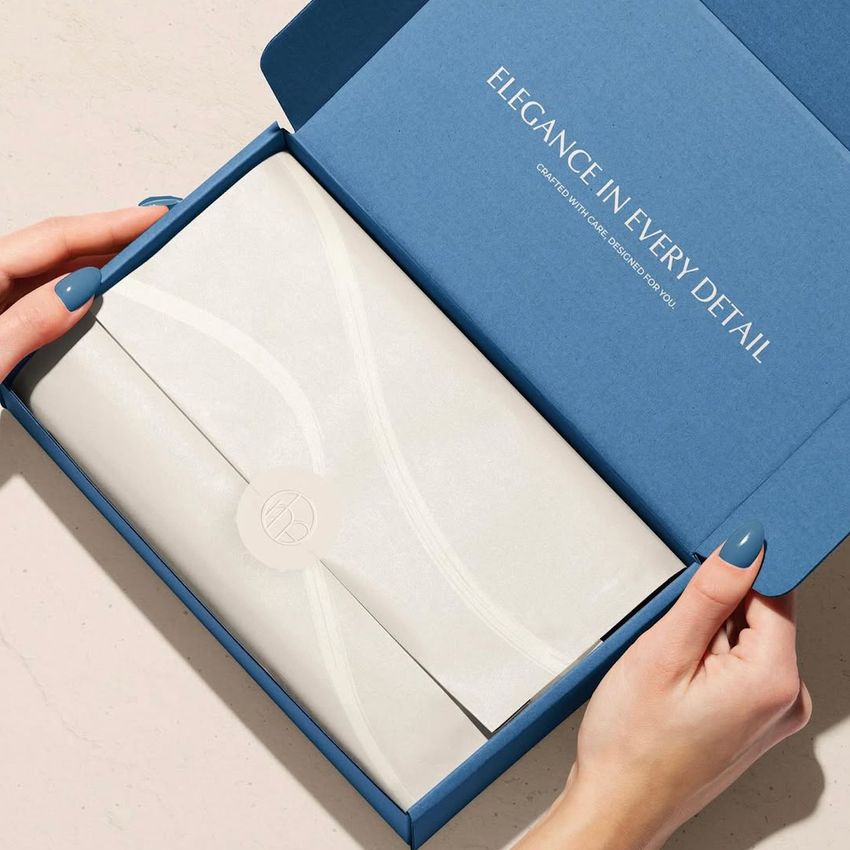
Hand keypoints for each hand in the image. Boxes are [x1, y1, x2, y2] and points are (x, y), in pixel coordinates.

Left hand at [0, 206, 167, 380]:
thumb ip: (29, 322)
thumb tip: (79, 293)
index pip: (55, 239)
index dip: (109, 226)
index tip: (153, 219)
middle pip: (58, 247)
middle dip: (112, 236)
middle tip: (161, 233)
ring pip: (54, 269)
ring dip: (100, 262)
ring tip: (144, 258)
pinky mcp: (2, 319)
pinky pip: (46, 293)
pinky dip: (82, 288)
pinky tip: (105, 291)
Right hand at [516, 521, 810, 849]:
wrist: (618, 804)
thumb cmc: (633, 745)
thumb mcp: (664, 653)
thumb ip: (710, 595)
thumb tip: (744, 549)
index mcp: (774, 681)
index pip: (775, 592)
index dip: (736, 573)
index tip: (703, 575)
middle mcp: (786, 701)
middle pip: (759, 615)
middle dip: (713, 610)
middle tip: (671, 639)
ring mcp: (771, 714)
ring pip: (744, 639)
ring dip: (705, 637)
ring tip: (668, 669)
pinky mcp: (753, 720)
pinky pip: (737, 665)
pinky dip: (706, 660)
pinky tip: (675, 683)